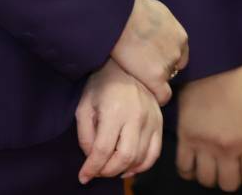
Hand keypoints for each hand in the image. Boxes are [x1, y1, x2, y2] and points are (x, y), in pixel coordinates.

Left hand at [76, 60, 162, 181]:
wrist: (127, 65)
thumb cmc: (101, 85)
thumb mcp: (84, 107)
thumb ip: (85, 135)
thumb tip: (92, 159)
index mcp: (114, 110)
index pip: (103, 150)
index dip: (92, 168)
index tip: (83, 177)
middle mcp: (136, 116)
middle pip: (124, 157)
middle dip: (107, 171)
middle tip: (97, 171)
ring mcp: (151, 119)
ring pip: (139, 158)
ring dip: (123, 170)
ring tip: (110, 168)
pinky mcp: (159, 122)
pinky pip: (154, 153)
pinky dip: (142, 166)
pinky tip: (129, 168)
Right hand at [109, 0, 189, 104]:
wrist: (121, 17)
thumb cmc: (133, 9)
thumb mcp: (156, 12)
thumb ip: (162, 25)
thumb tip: (156, 27)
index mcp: (180, 36)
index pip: (179, 55)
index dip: (166, 59)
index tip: (154, 61)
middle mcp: (178, 51)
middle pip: (173, 68)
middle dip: (161, 69)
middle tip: (143, 69)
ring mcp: (168, 65)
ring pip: (165, 81)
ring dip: (154, 80)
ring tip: (137, 78)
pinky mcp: (156, 77)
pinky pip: (163, 95)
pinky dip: (157, 97)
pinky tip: (147, 96)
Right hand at [175, 63, 241, 190]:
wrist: (216, 60)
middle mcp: (227, 147)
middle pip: (229, 184)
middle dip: (233, 177)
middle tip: (233, 164)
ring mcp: (204, 144)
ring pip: (207, 180)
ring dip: (212, 176)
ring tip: (215, 164)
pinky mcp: (185, 136)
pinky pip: (183, 168)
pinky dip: (189, 171)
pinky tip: (196, 163)